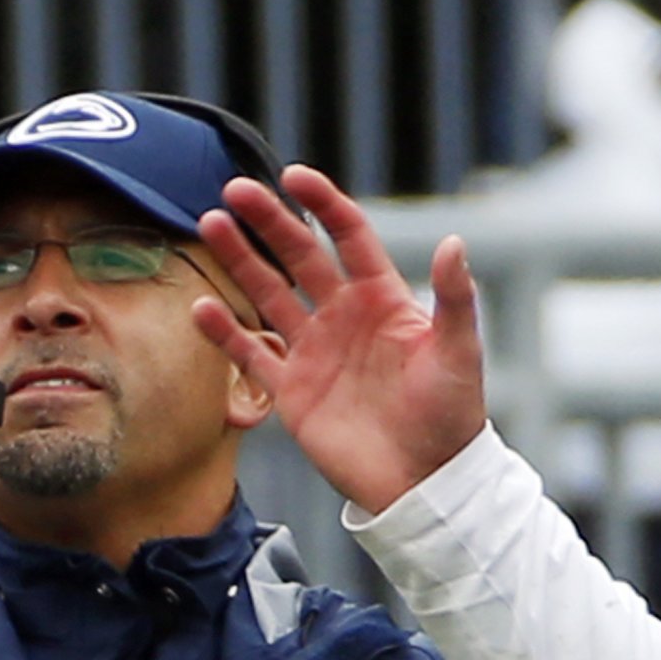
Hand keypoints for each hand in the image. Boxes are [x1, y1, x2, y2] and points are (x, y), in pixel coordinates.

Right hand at [192, 166, 487, 513]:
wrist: (424, 482)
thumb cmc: (451, 417)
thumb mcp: (458, 353)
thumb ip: (454, 298)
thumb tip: (455, 242)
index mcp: (383, 298)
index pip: (348, 235)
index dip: (322, 204)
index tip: (293, 177)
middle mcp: (344, 316)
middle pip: (299, 255)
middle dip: (268, 221)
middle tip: (235, 191)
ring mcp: (315, 350)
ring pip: (268, 293)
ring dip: (240, 260)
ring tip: (211, 225)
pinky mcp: (292, 389)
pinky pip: (251, 352)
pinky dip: (225, 331)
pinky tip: (202, 307)